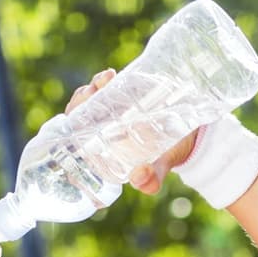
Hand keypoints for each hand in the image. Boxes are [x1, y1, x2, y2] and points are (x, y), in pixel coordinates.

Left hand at [65, 68, 198, 195]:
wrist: (188, 128)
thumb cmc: (168, 153)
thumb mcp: (160, 165)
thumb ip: (151, 178)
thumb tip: (140, 180)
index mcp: (103, 152)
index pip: (75, 148)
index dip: (69, 140)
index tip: (75, 133)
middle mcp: (100, 132)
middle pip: (75, 121)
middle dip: (76, 108)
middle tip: (88, 98)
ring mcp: (107, 111)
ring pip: (85, 102)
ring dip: (87, 92)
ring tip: (101, 85)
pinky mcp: (117, 94)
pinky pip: (101, 87)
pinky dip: (101, 80)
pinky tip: (110, 76)